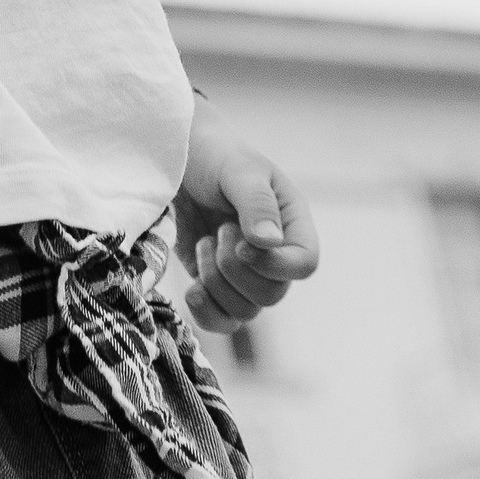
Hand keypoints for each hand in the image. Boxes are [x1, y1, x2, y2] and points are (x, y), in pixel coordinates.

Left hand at [172, 100, 320, 331]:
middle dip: (235, 270)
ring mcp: (246, 274)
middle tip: (217, 232)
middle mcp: (275, 254)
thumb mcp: (238, 170)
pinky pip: (222, 322)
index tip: (241, 242)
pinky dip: (205, 313)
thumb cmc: (214, 156)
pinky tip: (192, 288)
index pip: (305, 264)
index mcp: (291, 223)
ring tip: (203, 243)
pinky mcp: (216, 285)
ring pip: (246, 312)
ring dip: (216, 283)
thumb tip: (269, 243)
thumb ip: (256, 203)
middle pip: (272, 294)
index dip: (273, 264)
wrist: (175, 162)